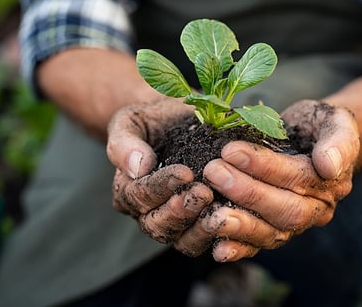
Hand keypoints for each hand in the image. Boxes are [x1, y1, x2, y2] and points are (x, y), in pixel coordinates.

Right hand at [107, 100, 213, 244]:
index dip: (161, 187)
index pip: (139, 196)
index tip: (185, 173)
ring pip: (182, 240)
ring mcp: (175, 223)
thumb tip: (138, 167)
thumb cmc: (153, 120)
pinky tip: (236, 221)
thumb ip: (125, 143)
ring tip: (219, 211)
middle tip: (204, 193)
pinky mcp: (199, 226)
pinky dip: (220, 235)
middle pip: (158, 225)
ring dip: (200, 228)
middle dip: (181, 211)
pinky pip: (206, 240)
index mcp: (128, 190)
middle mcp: (147, 213)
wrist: (179, 121)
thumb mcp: (131, 121)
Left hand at [173, 100, 358, 261]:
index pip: (298, 178)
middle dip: (247, 193)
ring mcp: (296, 224)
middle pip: (285, 210)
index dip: (264, 166)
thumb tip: (329, 166)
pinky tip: (218, 249)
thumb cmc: (319, 125)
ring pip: (272, 233)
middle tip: (213, 172)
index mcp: (333, 182)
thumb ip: (339, 140)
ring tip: (210, 213)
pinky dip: (239, 248)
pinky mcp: (275, 229)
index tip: (231, 150)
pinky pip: (260, 245)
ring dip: (240, 225)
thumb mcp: (336, 120)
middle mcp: (317, 209)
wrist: (312, 138)